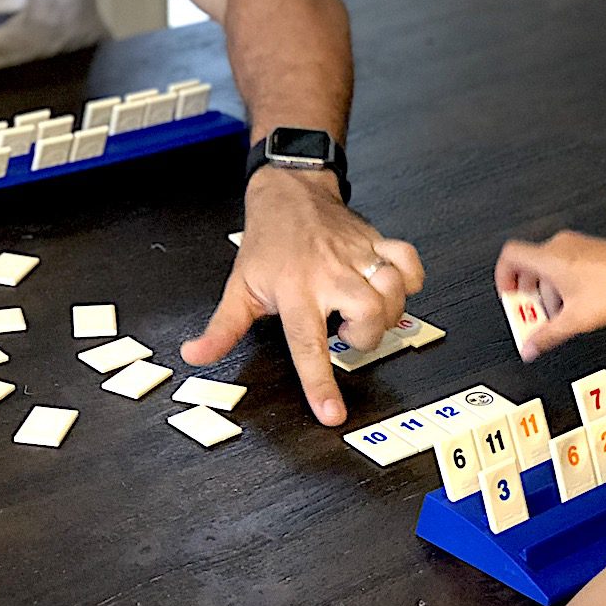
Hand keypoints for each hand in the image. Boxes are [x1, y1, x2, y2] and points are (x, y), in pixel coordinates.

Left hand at [180, 168, 423, 425]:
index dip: (321, 383)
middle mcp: (330, 273)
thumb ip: (222, 328)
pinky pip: (409, 264)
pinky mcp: (378, 242)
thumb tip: (196, 355)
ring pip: (393, 292)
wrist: (290, 192)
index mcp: (295, 291)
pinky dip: (409, 281)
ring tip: (365, 311)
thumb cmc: (268, 242)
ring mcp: (358, 256)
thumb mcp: (239, 287)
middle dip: (364, 336)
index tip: (332, 413)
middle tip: (345, 330)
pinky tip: (391, 288)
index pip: (308, 344)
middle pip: (368, 316)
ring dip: (387, 313)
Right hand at [495, 231, 605, 360]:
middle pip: (529, 266)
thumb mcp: (575, 321)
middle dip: (529, 294)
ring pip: (550, 268)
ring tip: (561, 316)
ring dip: (549, 293)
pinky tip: (580, 306)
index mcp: (549, 257)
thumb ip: (547, 336)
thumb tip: (530, 348)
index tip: (509, 297)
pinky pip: (567, 265)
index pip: (510, 256)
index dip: (503, 277)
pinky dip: (565, 286)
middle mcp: (562, 246)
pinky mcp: (593, 251)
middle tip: (534, 316)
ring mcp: (579, 246)